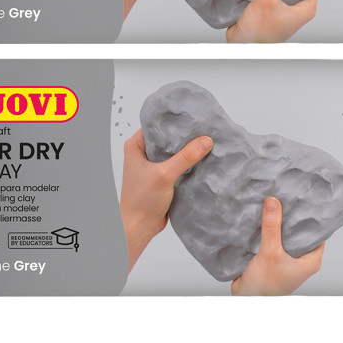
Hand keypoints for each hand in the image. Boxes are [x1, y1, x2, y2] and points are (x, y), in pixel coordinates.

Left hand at [120, 128, 212, 270]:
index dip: (173, 120)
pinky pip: (177, 164)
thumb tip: (206, 141)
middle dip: (184, 135)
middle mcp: (143, 152)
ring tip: (206, 141)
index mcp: (136, 146)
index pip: (155, 124)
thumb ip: (185, 157)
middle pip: (167, 137)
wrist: (140, 227)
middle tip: (204, 128)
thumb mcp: (164, 175)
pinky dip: (187, 163)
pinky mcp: (162, 177)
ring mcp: (153, 165)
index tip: (192, 115)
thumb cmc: (142, 200)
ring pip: (173, 152)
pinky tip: (202, 159)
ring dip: (187, 150)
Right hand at [231, 198, 324, 295]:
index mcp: (311, 260)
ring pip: (285, 235)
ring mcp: (286, 259)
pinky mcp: (272, 258)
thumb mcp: (270, 253)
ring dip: (279, 223)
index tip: (306, 199)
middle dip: (292, 217)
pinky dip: (268, 230)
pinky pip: (273, 239)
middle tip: (289, 195)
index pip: (317, 233)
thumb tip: (273, 202)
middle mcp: (301, 259)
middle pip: (300, 232)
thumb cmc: (266, 287)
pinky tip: (263, 217)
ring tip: (275, 202)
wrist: (247, 301)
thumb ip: (272, 227)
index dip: (312, 217)